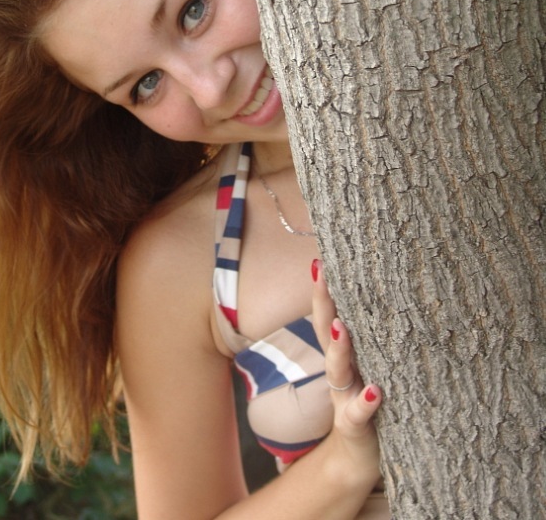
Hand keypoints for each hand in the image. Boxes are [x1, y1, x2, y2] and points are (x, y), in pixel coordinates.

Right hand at [311, 258, 381, 488]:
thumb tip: (396, 296)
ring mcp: (343, 398)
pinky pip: (358, 413)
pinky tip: (375, 391)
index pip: (331, 315)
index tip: (322, 258)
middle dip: (322, 303)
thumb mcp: (371, 368)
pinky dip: (364, 402)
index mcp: (345, 355)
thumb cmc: (371, 404)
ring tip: (342, 327)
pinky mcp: (355, 427)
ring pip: (338, 370)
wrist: (357, 459)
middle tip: (322, 273)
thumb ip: (373, 339)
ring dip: (339, 348)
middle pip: (326, 332)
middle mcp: (340, 372)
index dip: (324, 290)